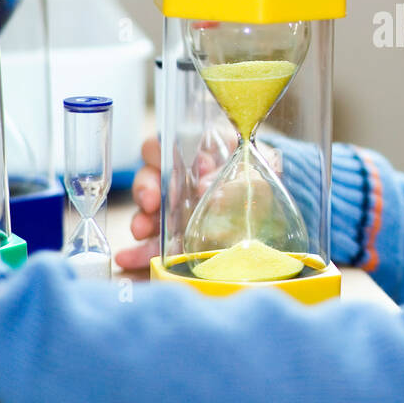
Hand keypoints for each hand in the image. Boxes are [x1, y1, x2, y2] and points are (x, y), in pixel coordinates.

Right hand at [120, 126, 282, 269]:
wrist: (274, 212)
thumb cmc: (264, 180)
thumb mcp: (261, 172)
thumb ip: (238, 175)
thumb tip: (205, 186)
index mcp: (198, 151)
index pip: (168, 145)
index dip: (164, 156)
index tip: (180, 176)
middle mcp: (181, 176)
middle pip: (150, 173)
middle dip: (145, 187)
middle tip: (151, 203)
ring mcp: (176, 206)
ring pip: (147, 208)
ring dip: (140, 218)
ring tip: (141, 231)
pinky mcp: (175, 234)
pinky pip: (152, 240)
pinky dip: (139, 250)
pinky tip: (129, 258)